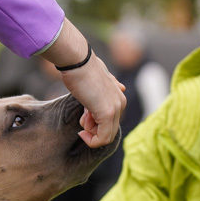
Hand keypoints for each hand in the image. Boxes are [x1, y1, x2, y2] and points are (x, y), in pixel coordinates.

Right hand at [40, 18, 125, 147]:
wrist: (77, 59)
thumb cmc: (81, 67)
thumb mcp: (97, 78)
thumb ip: (109, 86)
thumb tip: (122, 87)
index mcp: (118, 96)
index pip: (110, 122)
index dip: (95, 125)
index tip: (84, 116)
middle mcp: (120, 103)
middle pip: (109, 131)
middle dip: (93, 130)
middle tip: (83, 118)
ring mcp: (115, 109)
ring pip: (106, 137)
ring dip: (90, 133)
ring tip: (83, 117)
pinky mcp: (107, 113)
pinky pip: (102, 139)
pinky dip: (91, 141)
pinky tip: (82, 132)